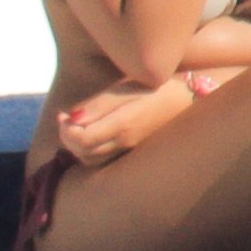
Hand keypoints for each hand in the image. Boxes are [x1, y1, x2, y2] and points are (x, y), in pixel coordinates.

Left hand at [55, 76, 191, 166]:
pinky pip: (102, 160)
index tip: (63, 115)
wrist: (188, 101)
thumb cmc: (154, 90)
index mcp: (122, 127)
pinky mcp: (132, 153)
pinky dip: (89, 152)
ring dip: (76, 147)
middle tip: (65, 120)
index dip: (65, 130)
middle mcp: (125, 144)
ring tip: (75, 127)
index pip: (81, 140)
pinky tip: (90, 135)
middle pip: (82, 153)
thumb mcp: (125, 89)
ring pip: (91, 160)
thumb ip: (98, 105)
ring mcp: (130, 151)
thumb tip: (71, 118)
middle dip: (67, 138)